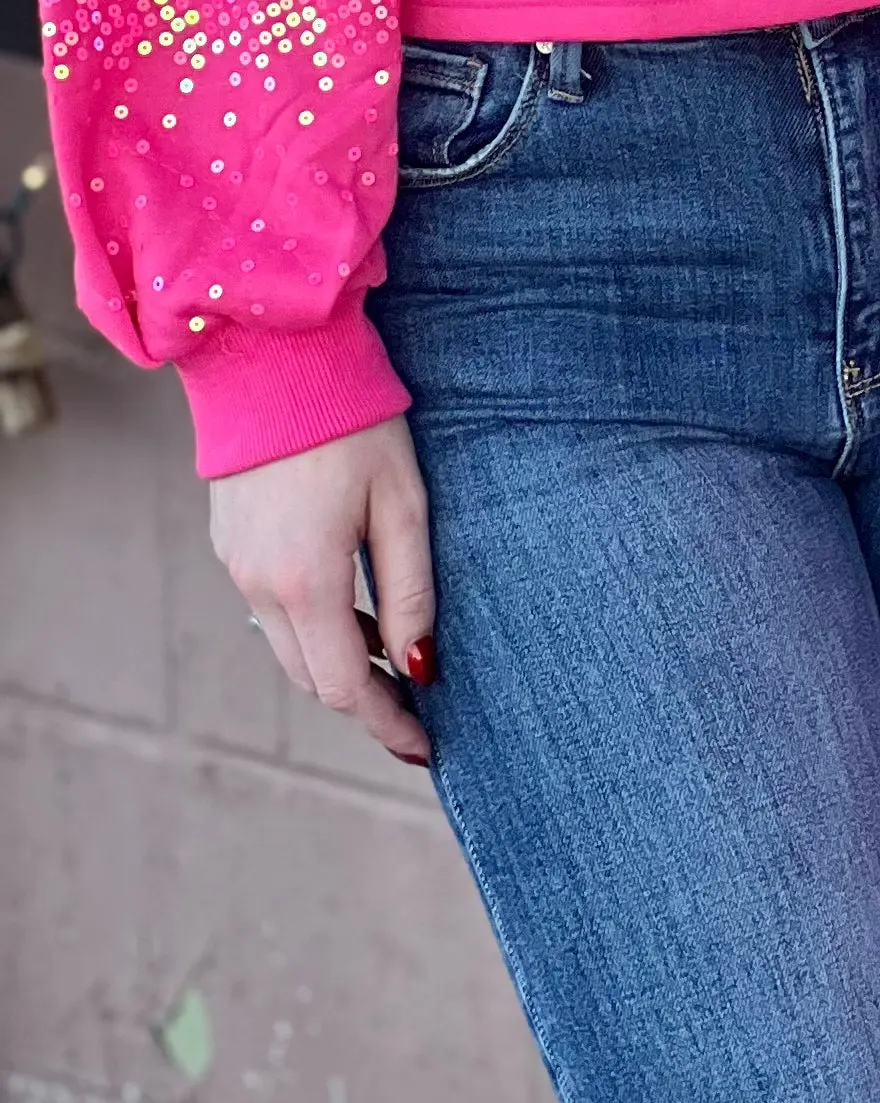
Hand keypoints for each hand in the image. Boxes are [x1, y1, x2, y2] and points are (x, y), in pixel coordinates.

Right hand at [209, 415, 436, 769]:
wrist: (272, 357)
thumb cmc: (354, 420)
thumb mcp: (403, 501)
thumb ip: (411, 588)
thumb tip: (421, 664)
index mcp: (305, 580)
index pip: (346, 686)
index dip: (388, 722)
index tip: (426, 746)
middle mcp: (258, 584)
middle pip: (312, 677)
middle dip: (364, 699)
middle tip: (418, 707)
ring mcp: (235, 565)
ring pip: (288, 647)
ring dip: (336, 661)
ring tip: (394, 658)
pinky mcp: (229, 544)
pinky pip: (271, 609)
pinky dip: (311, 625)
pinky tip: (353, 606)